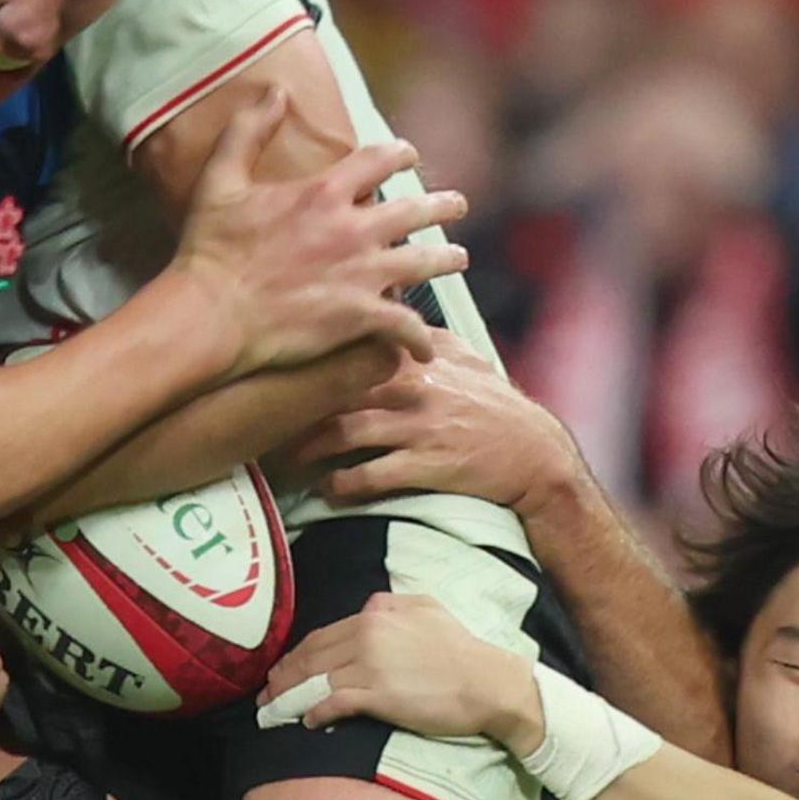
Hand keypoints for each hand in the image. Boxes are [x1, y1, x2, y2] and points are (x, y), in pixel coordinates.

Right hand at [170, 95, 469, 372]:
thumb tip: (276, 92)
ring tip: (458, 259)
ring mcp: (361, 274)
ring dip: (446, 260)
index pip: (379, 160)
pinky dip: (420, 337)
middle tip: (458, 204)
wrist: (210, 312)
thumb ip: (249, 130)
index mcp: (323, 192)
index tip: (412, 155)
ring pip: (424, 263)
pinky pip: (406, 326)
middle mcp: (352, 229)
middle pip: (415, 210)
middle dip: (442, 205)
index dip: (401, 154)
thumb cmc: (210, 248)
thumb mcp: (221, 178)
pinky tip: (426, 347)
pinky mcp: (360, 316)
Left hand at [262, 593, 539, 744]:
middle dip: (283, 677)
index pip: (322, 635)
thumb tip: (369, 609)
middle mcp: (367, 634)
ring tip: (274, 711)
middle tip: (265, 694)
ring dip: (289, 698)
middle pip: (311, 657)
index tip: (282, 669)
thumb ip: (392, 605)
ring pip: (315, 680)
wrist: (488, 683)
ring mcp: (371, 665)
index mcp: (376, 614)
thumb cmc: (462, 650)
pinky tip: (308, 722)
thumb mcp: (427, 609)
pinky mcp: (377, 695)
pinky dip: (315, 713)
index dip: (297, 655)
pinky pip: (333, 703)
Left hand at [291, 331, 582, 512]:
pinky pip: (370, 475)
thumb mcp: (465, 359)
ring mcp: (419, 427)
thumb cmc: (494, 406)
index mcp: (418, 358)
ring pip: (345, 432)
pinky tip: (327, 489)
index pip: (353, 346)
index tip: (281, 366)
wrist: (533, 454)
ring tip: (286, 459)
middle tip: (266, 417)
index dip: (312, 356)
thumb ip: (423, 337)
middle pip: (337, 389)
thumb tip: (394, 310)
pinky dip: (341, 485)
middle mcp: (414, 387)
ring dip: (309, 449)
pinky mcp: (426, 465)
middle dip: (297, 404)